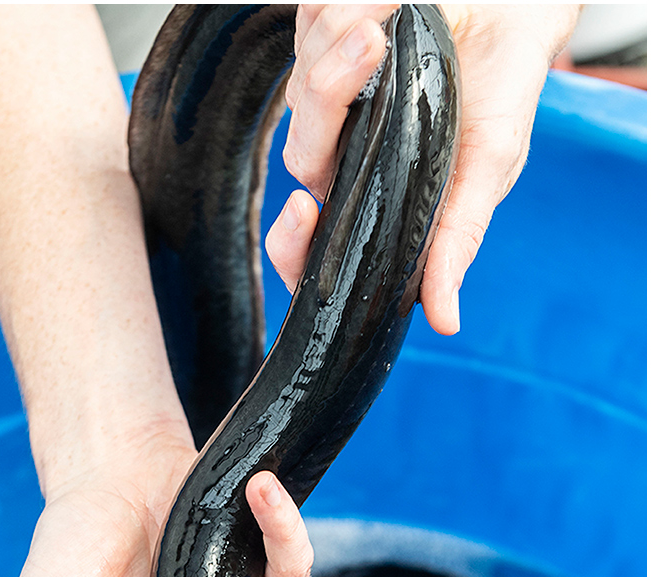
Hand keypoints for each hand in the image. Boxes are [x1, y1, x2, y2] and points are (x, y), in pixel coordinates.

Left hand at [269, 4, 579, 335]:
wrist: (512, 11)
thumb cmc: (501, 92)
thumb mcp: (487, 170)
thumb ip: (455, 240)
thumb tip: (445, 319)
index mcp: (367, 191)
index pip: (304, 244)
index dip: (290, 242)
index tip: (303, 211)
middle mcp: (337, 148)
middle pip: (301, 149)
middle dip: (330, 94)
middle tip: (373, 45)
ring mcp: (323, 94)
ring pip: (299, 86)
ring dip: (342, 44)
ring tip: (390, 21)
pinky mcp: (318, 39)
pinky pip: (305, 31)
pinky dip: (344, 10)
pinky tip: (384, 8)